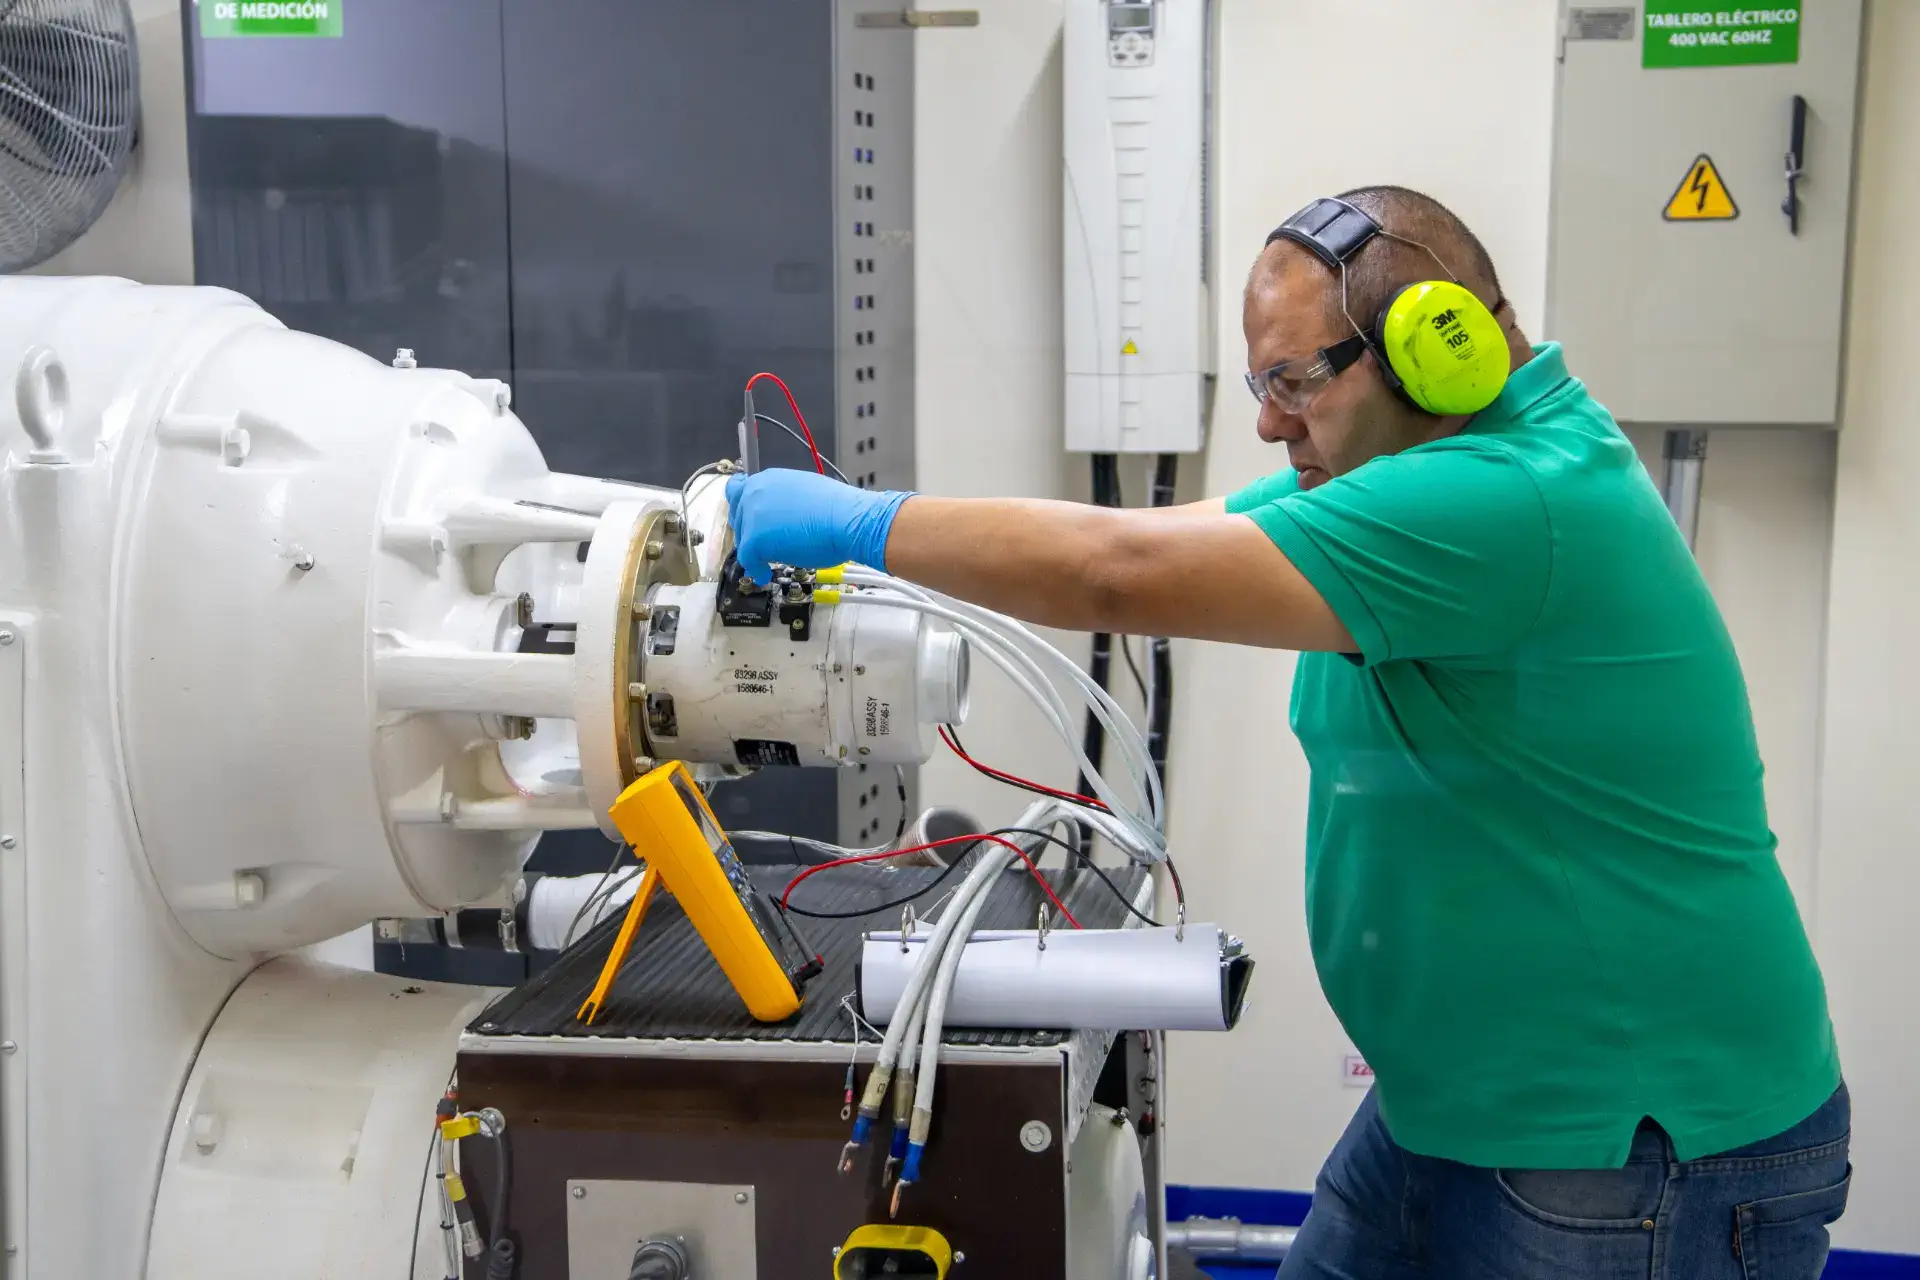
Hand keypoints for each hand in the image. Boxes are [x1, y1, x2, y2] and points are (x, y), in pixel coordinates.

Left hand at [725, 468, 913, 582]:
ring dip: (753, 550)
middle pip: (738, 515)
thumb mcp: (804, 492)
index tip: (749, 519)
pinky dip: (756, 569)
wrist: (848, 520)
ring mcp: (753, 515)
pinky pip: (748, 559)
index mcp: (768, 478)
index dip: (744, 507)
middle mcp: (756, 492)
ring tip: (767, 560)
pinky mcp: (755, 539)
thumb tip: (781, 514)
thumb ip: (784, 500)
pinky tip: (765, 574)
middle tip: (761, 544)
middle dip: (748, 530)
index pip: (740, 490)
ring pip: (742, 538)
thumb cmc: (837, 509)